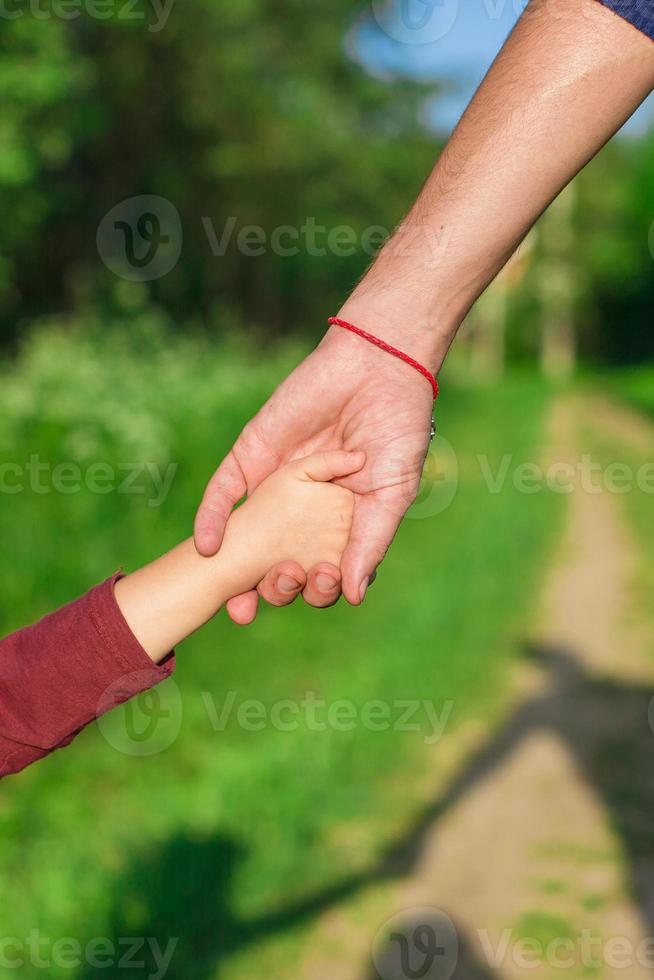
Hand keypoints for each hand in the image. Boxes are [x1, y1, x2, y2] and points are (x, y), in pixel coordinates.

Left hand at [194, 324, 433, 622]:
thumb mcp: (391, 493)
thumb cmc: (397, 430)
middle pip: (279, 563)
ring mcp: (274, 486)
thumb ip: (370, 542)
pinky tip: (208, 547)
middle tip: (280, 587)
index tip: (319, 588)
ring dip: (237, 570)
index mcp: (339, 525)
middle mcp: (302, 513)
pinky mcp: (252, 456)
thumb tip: (353, 596)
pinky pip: (224, 493)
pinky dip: (212, 520)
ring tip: (237, 600)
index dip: (316, 590)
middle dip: (276, 587)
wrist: (379, 368)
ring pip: (246, 538)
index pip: (321, 572)